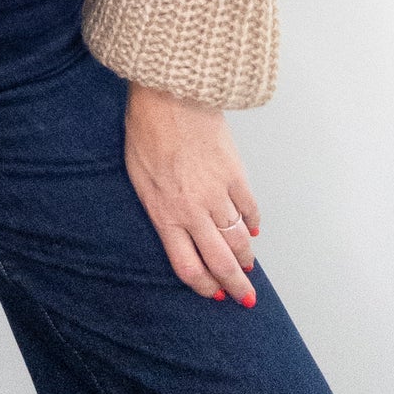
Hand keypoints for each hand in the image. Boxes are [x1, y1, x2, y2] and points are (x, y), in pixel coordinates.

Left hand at [123, 81, 260, 305]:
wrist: (169, 95)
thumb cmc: (146, 130)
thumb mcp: (139, 176)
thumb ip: (158, 205)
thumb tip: (174, 225)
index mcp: (165, 213)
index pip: (189, 266)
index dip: (204, 286)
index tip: (213, 294)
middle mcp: (193, 210)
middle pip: (219, 261)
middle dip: (234, 284)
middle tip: (244, 298)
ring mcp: (218, 193)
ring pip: (239, 239)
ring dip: (246, 258)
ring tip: (249, 268)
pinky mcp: (235, 173)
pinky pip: (249, 208)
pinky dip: (253, 223)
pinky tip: (253, 230)